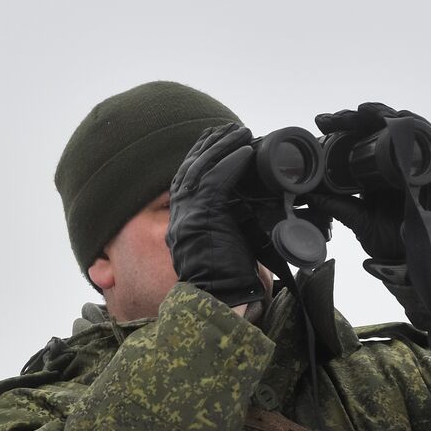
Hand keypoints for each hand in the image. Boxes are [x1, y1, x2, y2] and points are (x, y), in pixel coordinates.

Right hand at [166, 124, 266, 307]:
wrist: (220, 302)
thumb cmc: (227, 284)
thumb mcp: (223, 249)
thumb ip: (228, 226)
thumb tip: (251, 211)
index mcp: (182, 224)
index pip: (185, 181)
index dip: (199, 158)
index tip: (213, 141)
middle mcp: (179, 216)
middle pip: (190, 169)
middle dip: (208, 145)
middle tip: (227, 128)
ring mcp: (188, 216)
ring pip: (201, 169)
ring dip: (222, 147)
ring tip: (240, 132)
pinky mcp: (202, 217)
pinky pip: (215, 181)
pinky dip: (230, 163)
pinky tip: (244, 152)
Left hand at [306, 102, 430, 262]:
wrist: (424, 254)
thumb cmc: (395, 237)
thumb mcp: (359, 220)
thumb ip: (337, 206)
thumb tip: (308, 194)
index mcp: (375, 170)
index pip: (356, 140)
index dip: (340, 128)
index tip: (321, 122)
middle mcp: (394, 160)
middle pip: (373, 128)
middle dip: (352, 118)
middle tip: (333, 118)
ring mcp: (415, 159)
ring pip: (398, 126)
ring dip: (380, 114)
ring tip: (361, 111)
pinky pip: (428, 136)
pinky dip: (414, 124)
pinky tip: (398, 117)